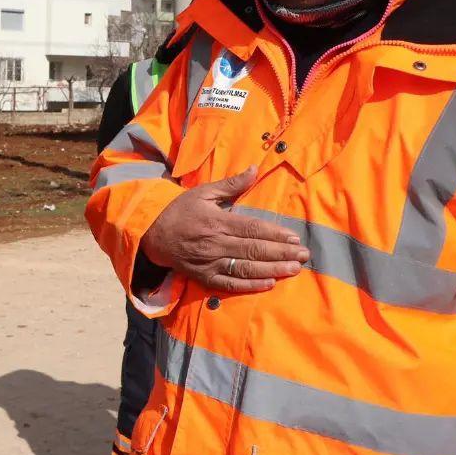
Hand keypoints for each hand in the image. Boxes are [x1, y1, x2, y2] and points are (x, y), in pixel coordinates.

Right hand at [140, 167, 308, 292]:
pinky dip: (249, 285)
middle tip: (304, 256)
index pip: (252, 229)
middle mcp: (215, 243)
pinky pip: (230, 284)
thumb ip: (231, 184)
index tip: (294, 238)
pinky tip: (268, 284)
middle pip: (254, 250)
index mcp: (216, 221)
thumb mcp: (203, 192)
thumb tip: (255, 169)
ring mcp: (210, 262)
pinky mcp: (204, 277)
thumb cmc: (180, 210)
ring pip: (246, 268)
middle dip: (281, 253)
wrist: (151, 233)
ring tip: (294, 269)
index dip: (275, 235)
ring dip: (272, 270)